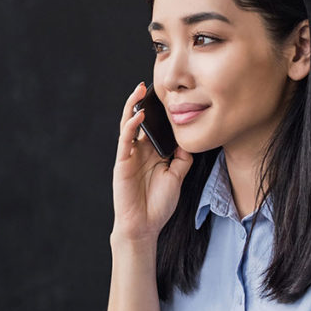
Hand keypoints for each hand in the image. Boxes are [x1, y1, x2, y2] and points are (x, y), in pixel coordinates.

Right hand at [113, 83, 192, 242]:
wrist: (144, 226)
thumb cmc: (158, 204)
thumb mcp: (177, 177)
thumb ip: (182, 158)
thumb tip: (188, 140)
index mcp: (151, 154)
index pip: (153, 126)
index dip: (157, 111)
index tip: (166, 94)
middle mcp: (138, 151)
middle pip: (139, 120)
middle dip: (143, 102)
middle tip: (150, 84)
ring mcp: (129, 156)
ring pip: (128, 125)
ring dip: (132, 106)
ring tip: (139, 89)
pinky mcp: (121, 163)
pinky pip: (125, 140)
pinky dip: (131, 126)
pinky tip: (138, 115)